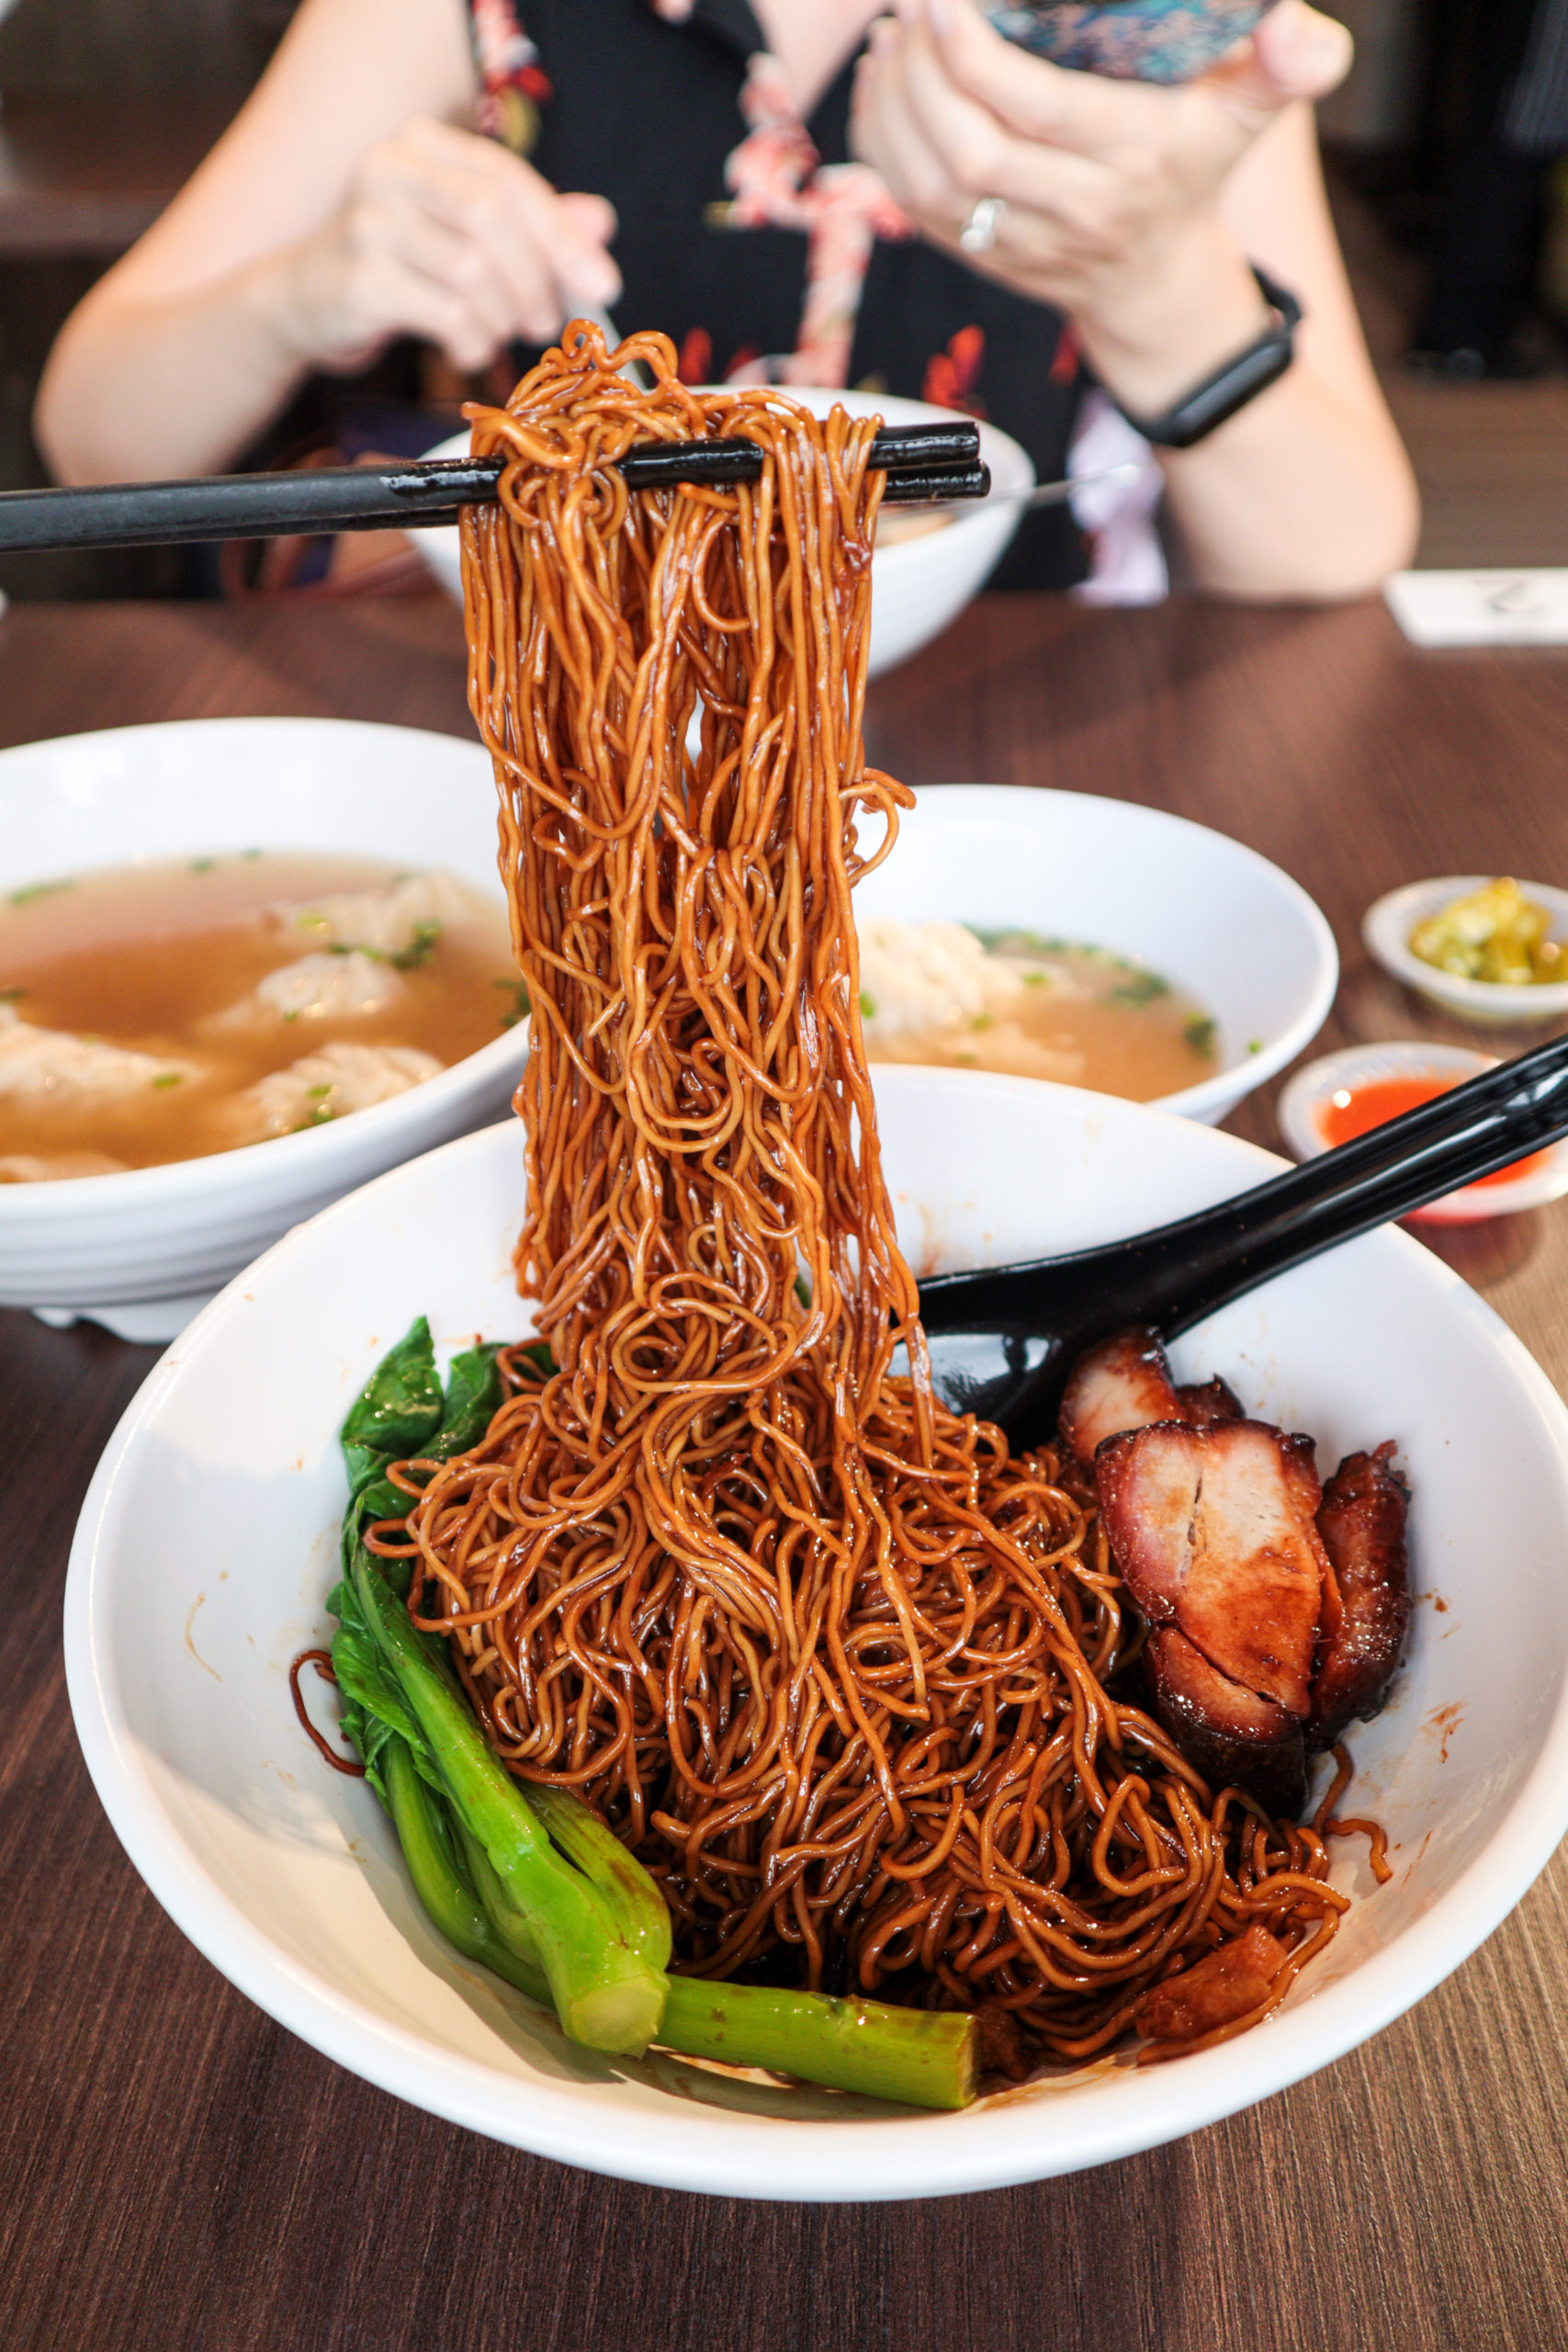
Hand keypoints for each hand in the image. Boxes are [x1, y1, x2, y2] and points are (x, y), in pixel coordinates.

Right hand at [273, 115, 620, 373]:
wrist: (308, 300)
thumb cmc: (399, 264)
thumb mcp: (466, 234)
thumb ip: (531, 225)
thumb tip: (601, 223)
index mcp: (423, 144)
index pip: (508, 179)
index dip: (563, 235)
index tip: (603, 285)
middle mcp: (389, 169)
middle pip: (491, 217)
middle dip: (535, 279)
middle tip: (546, 321)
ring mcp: (368, 222)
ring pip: (472, 271)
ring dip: (503, 317)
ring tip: (501, 333)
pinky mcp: (360, 279)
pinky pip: (446, 314)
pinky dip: (473, 341)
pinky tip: (468, 349)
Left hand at [851, 0, 1351, 402]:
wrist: (1153, 281)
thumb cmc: (1193, 166)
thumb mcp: (1252, 111)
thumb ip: (1293, 64)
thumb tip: (1298, 31)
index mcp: (1133, 160)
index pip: (1041, 114)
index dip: (979, 58)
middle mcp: (1071, 209)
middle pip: (971, 152)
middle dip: (927, 75)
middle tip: (912, 5)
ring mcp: (1016, 240)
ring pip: (928, 181)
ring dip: (897, 104)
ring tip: (894, 34)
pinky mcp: (974, 254)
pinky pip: (908, 200)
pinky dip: (882, 137)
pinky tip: (885, 80)